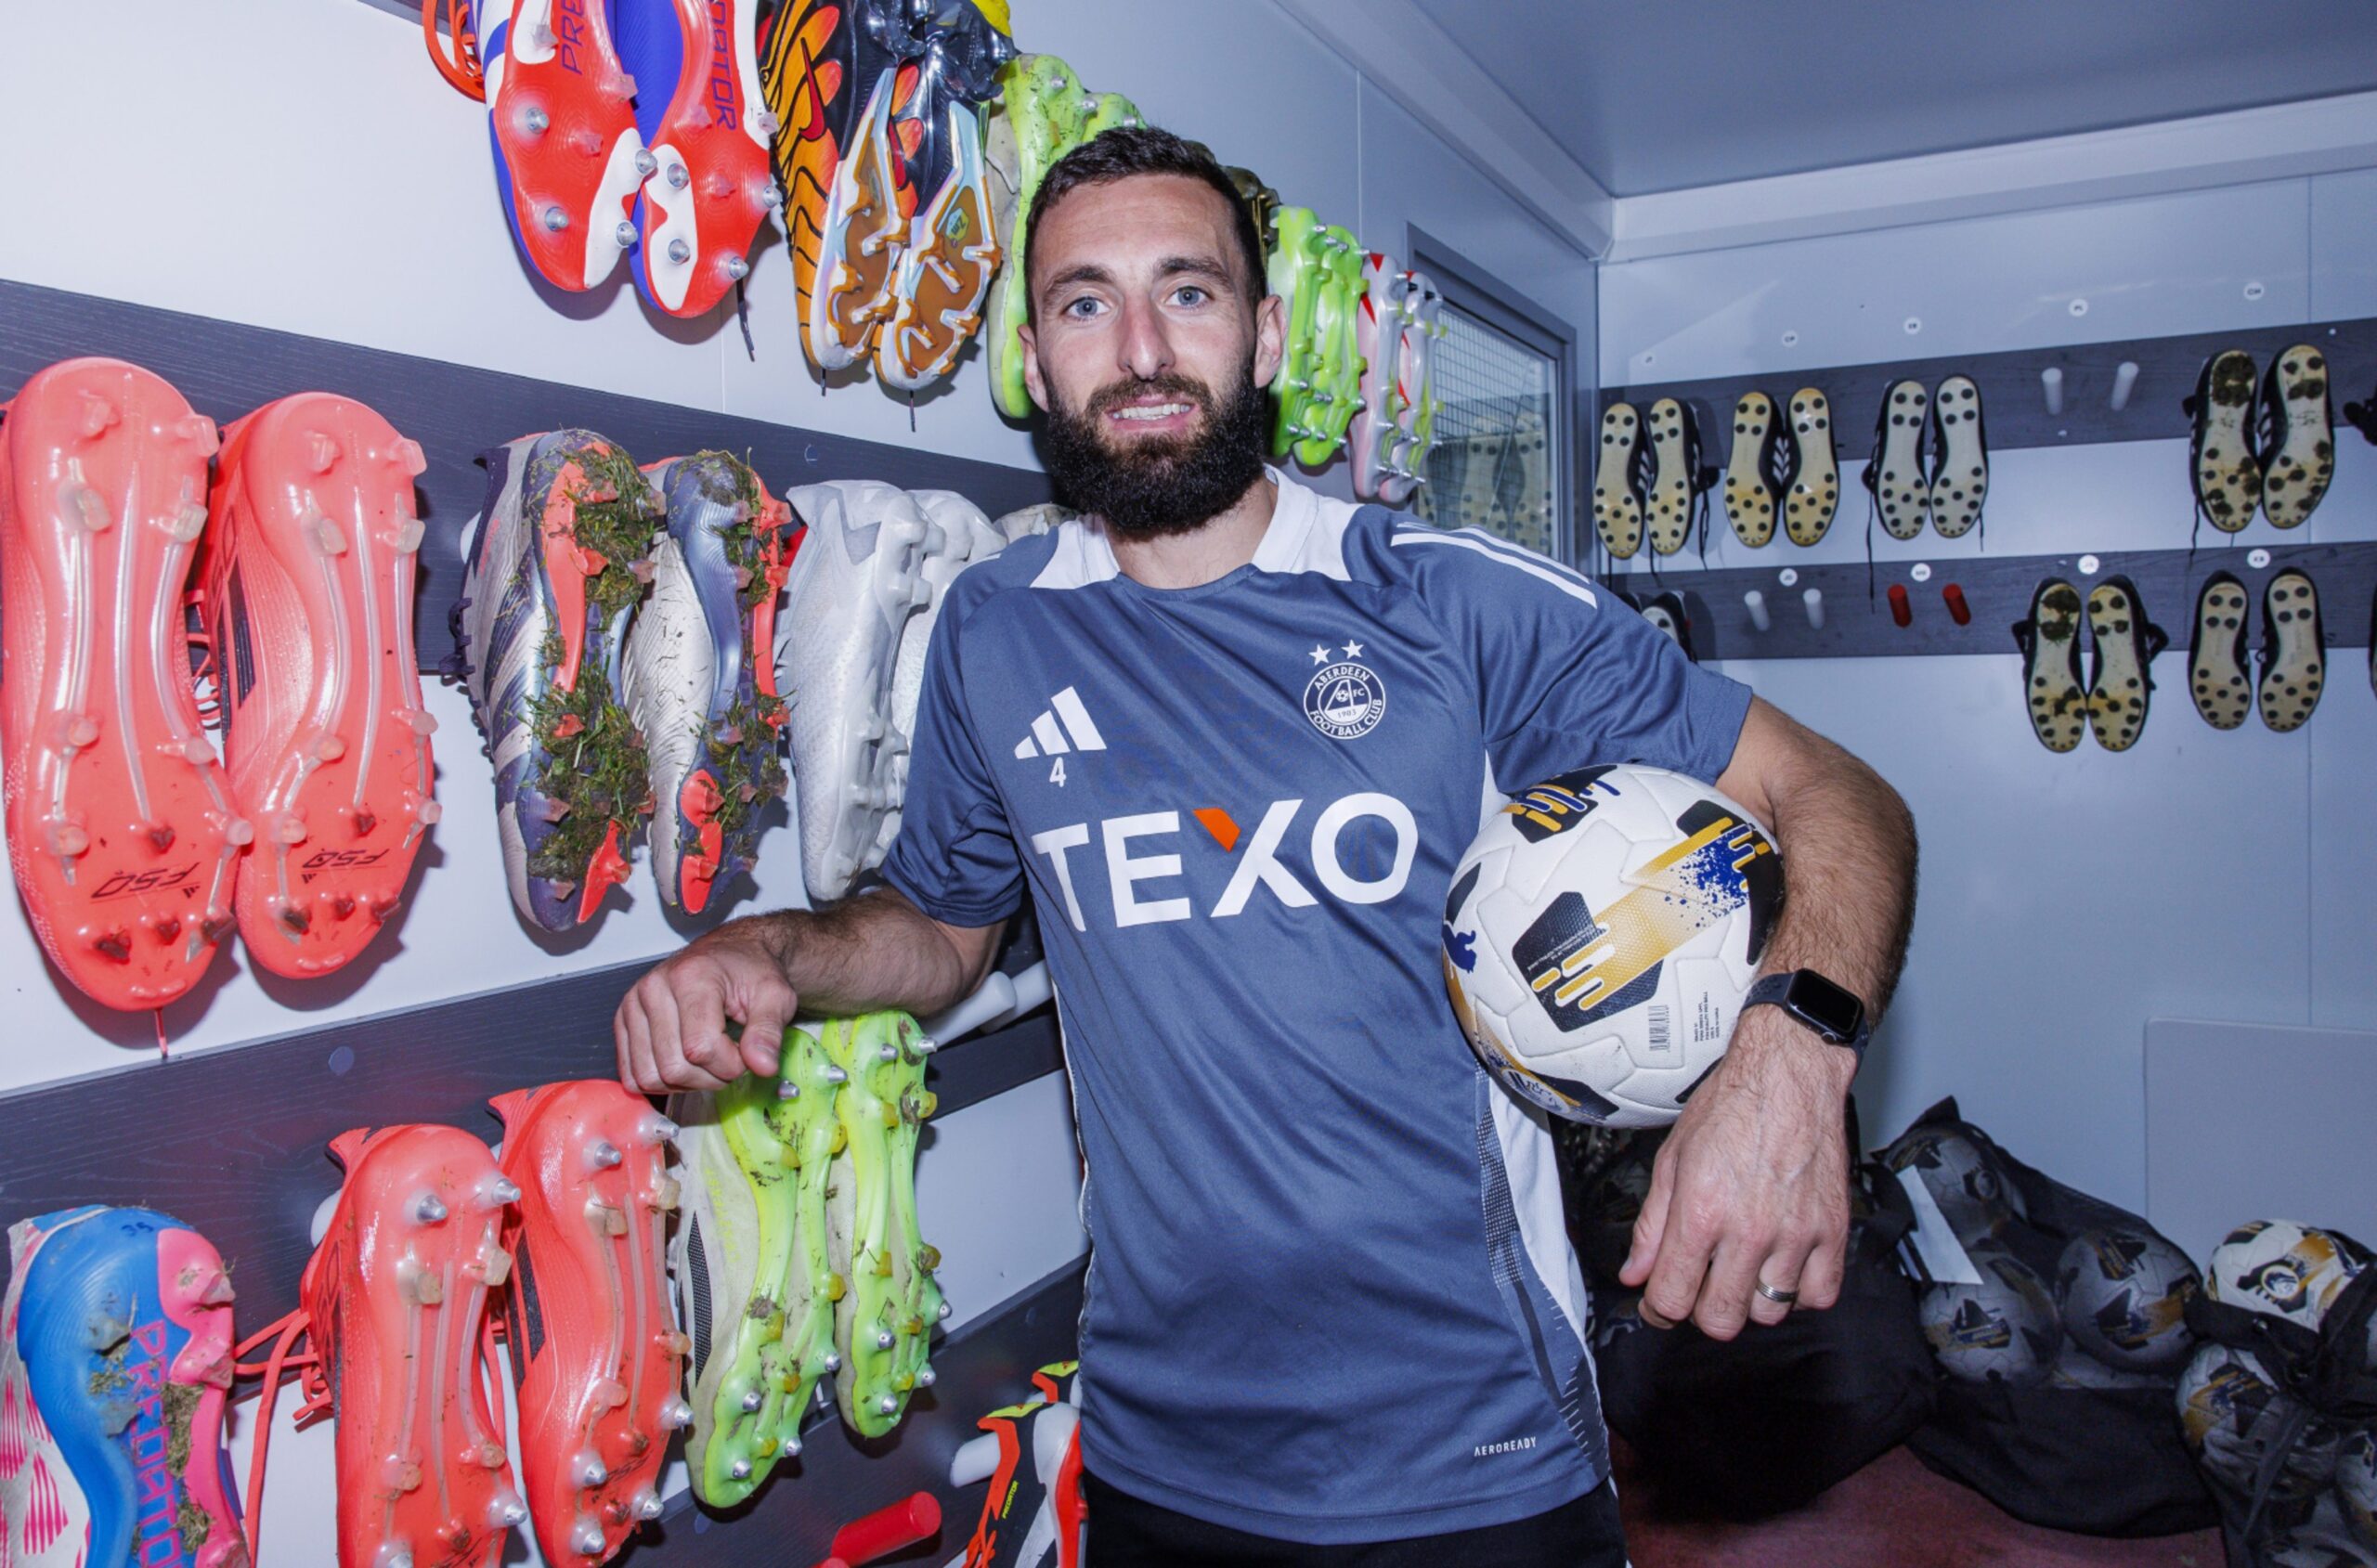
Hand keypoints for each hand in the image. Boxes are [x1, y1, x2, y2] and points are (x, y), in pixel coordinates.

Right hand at [615, 918, 796, 1093]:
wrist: (731, 954)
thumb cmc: (751, 972)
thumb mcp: (775, 996)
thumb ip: (769, 1031)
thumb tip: (763, 1066)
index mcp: (690, 977)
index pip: (701, 1048)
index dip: (730, 1065)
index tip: (746, 1054)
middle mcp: (653, 988)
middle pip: (674, 1067)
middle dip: (711, 1076)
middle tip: (729, 1057)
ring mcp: (633, 1005)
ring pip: (651, 1076)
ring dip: (686, 1082)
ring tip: (709, 1060)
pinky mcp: (624, 1021)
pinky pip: (632, 1075)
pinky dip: (661, 1081)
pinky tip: (685, 1064)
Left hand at [1618, 1007, 1854, 1338]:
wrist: (1788, 1073)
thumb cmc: (1731, 1106)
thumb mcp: (1672, 1160)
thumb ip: (1651, 1224)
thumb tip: (1636, 1272)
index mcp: (1701, 1212)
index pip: (1672, 1298)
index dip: (1657, 1310)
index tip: (1658, 1305)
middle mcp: (1749, 1230)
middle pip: (1721, 1318)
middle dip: (1700, 1311)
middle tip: (1699, 1288)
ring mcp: (1795, 1234)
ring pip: (1769, 1313)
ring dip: (1749, 1301)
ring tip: (1741, 1271)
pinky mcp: (1833, 1231)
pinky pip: (1819, 1295)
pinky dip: (1799, 1293)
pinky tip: (1782, 1268)